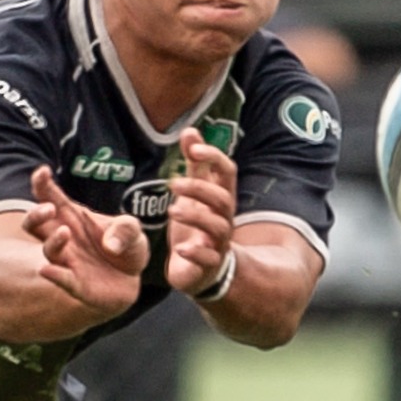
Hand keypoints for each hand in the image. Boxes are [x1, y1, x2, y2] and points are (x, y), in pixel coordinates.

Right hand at [24, 165, 147, 314]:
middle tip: (49, 208)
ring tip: (64, 232)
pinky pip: (61, 279)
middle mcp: (63, 237)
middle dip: (36, 215)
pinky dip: (54, 275)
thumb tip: (111, 244)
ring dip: (53, 241)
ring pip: (48, 250)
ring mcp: (67, 261)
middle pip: (35, 224)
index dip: (42, 184)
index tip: (43, 171)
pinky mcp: (75, 283)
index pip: (50, 197)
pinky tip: (46, 270)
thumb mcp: (132, 230)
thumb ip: (126, 228)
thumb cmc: (125, 246)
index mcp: (72, 217)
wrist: (131, 279)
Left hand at [166, 129, 237, 293]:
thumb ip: (194, 164)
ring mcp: (218, 242)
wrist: (200, 270)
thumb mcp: (194, 193)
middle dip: (200, 188)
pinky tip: (182, 249)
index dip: (214, 157)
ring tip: (172, 210)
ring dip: (196, 216)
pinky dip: (196, 253)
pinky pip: (209, 259)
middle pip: (223, 198)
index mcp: (220, 197)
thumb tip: (190, 131)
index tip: (193, 149)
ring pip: (218, 227)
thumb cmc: (197, 227)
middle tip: (174, 184)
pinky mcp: (209, 265)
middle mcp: (224, 218)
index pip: (227, 172)